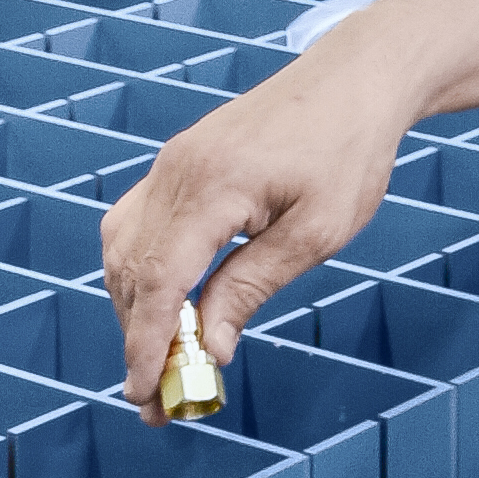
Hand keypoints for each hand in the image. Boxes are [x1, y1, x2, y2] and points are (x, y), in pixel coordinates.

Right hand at [103, 52, 413, 407]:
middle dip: (138, 338)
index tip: (143, 394)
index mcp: (213, 186)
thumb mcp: (315, 233)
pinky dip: (140, 270)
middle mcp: (178, 170)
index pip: (160, 279)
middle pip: (133, 269)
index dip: (146, 343)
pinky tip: (163, 302)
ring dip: (135, 307)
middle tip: (156, 397)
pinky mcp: (179, 161)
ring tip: (161, 359)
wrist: (354, 80)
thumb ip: (252, 287)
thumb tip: (210, 347)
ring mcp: (172, 162)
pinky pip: (136, 222)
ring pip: (124, 247)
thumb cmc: (348, 152)